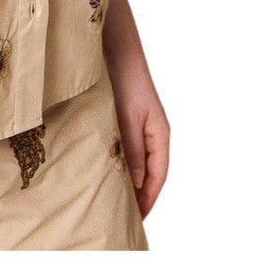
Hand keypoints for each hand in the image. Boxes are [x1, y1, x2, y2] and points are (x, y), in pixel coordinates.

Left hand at [104, 48, 169, 218]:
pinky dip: (119, 162)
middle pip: (149, 172)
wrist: (115, 47)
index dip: (149, 198)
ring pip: (136, 160)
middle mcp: (152, 132)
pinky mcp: (124, 117)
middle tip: (123, 215)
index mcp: (160, 134)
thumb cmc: (124, 78)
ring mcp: (139, 125)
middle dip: (139, 194)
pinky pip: (125, 147)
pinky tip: (104, 168)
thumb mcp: (128, 117)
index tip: (138, 218)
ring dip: (127, 179)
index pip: (158, 175)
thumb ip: (133, 149)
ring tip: (113, 198)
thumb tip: (138, 182)